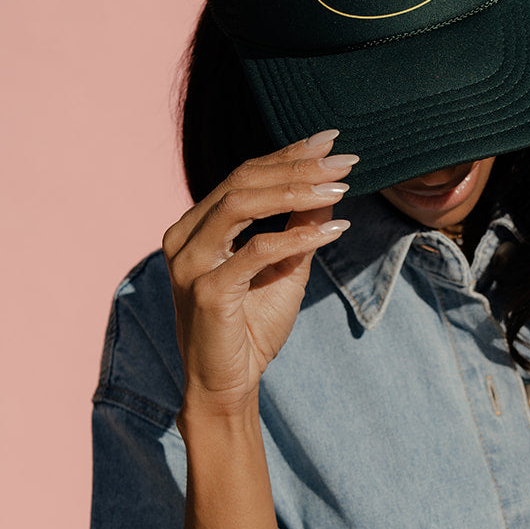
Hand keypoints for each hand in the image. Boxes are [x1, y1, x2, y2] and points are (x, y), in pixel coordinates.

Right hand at [162, 130, 357, 417]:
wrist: (227, 388)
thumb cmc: (251, 330)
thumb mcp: (284, 268)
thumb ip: (299, 227)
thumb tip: (329, 187)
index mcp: (197, 226)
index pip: (243, 175)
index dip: (287, 154)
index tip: (330, 140)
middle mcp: (184, 237)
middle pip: (242, 181)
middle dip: (297, 167)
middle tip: (344, 159)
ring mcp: (189, 263)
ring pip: (241, 204)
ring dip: (295, 191)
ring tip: (339, 187)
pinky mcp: (205, 291)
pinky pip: (254, 252)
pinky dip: (295, 237)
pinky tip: (332, 230)